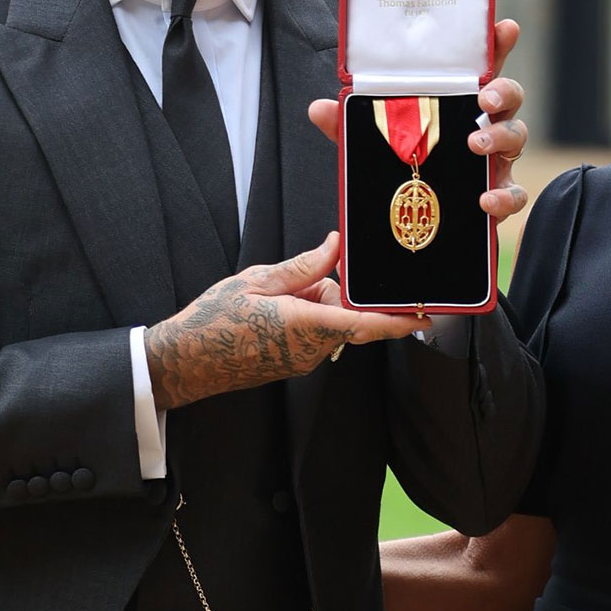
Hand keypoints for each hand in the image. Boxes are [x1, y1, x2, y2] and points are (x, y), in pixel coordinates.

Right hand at [143, 233, 424, 409]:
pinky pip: (315, 334)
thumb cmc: (214, 320)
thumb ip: (304, 266)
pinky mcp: (293, 364)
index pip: (364, 323)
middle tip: (295, 282)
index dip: (398, 321)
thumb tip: (335, 247)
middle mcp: (311, 349)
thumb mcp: (258, 280)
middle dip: (329, 291)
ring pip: (329, 322)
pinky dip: (303, 316)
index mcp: (305, 325)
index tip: (425, 316)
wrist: (185, 360)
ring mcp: (302, 361)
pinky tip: (273, 310)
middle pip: (344, 313)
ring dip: (312, 303)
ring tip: (273, 297)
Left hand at [307, 19, 527, 223]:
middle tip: (485, 97)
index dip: (497, 45)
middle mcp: (484, 124)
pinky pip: (515, 194)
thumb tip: (319, 108)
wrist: (414, 219)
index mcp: (458, 102)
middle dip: (504, 90)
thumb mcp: (372, 142)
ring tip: (476, 144)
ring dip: (501, 137)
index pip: (482, 66)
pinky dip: (504, 197)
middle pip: (509, 96)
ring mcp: (496, 159)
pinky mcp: (498, 194)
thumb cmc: (403, 165)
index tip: (505, 28)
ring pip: (517, 136)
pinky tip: (485, 199)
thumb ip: (349, 124)